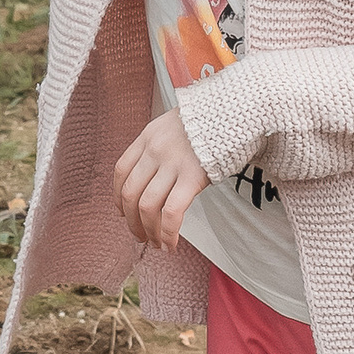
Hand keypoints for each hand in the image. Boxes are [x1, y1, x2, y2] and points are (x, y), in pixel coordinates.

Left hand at [114, 109, 211, 249]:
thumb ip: (160, 147)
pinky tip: (172, 243)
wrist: (235, 110)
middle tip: (140, 236)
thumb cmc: (209, 122)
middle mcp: (154, 150)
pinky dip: (167, 232)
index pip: (121, 172)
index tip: (124, 212)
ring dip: (149, 231)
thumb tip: (154, 178)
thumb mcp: (174, 125)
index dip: (118, 198)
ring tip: (157, 244)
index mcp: (147, 136)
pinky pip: (171, 212)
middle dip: (132, 221)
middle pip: (131, 193)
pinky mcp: (193, 177)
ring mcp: (172, 163)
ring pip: (148, 206)